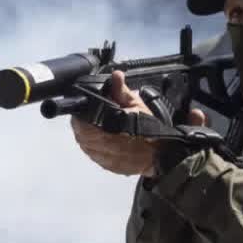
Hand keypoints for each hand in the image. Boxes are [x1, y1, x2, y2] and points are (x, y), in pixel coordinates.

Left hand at [70, 71, 207, 176]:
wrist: (163, 155)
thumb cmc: (151, 129)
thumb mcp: (136, 105)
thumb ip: (121, 91)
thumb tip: (115, 76)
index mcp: (103, 131)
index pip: (79, 122)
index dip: (81, 114)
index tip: (86, 108)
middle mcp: (100, 148)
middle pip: (81, 135)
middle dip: (85, 124)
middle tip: (93, 116)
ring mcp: (103, 160)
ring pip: (87, 146)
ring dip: (90, 137)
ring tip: (100, 128)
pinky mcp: (108, 167)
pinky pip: (96, 156)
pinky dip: (98, 148)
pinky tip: (106, 141)